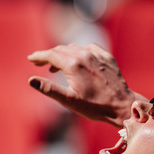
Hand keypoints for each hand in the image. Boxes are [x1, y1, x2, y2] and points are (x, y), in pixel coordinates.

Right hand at [26, 43, 140, 125]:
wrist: (122, 105)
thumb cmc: (95, 106)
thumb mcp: (68, 100)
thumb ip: (48, 88)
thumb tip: (31, 80)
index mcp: (73, 65)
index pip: (50, 55)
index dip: (39, 56)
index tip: (31, 58)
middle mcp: (84, 55)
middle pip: (60, 50)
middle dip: (48, 55)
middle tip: (39, 63)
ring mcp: (97, 55)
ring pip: (73, 48)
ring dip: (62, 54)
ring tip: (56, 66)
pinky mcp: (106, 57)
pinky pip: (88, 48)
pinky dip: (78, 52)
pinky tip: (78, 60)